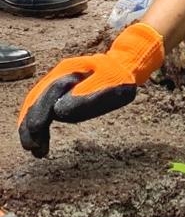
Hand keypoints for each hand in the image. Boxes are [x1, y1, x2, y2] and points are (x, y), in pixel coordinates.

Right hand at [18, 22, 164, 157]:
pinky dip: (38, 126)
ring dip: (30, 127)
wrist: (122, 67)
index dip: (40, 111)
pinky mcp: (59, 96)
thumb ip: (86, 97)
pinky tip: (39, 143)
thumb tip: (58, 112)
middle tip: (31, 146)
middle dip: (30, 122)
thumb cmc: (118, 76)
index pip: (48, 91)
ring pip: (36, 105)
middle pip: (36, 99)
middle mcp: (58, 77)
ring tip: (34, 150)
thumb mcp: (108, 84)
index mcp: (69, 71)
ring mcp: (57, 86)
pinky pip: (43, 110)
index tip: (36, 129)